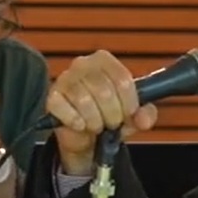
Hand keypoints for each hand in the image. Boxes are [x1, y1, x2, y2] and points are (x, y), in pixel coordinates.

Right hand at [44, 50, 159, 176]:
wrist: (85, 136)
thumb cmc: (108, 116)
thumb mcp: (132, 116)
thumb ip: (144, 114)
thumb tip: (143, 119)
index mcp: (104, 61)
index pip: (122, 80)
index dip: (129, 103)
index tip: (129, 114)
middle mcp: (83, 64)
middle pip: (104, 92)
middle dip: (112, 115)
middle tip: (112, 123)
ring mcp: (65, 79)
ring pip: (84, 101)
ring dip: (95, 121)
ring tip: (97, 125)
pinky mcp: (52, 97)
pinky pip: (64, 109)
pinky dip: (76, 122)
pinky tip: (80, 125)